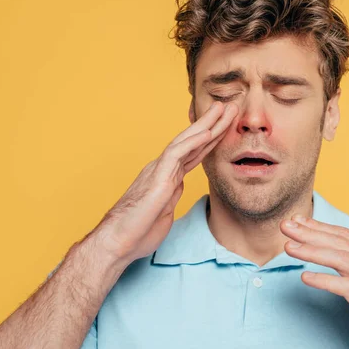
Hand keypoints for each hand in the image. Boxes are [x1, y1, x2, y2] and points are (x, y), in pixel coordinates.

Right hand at [84, 101, 236, 266]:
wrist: (118, 242)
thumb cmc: (138, 230)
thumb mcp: (164, 210)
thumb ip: (172, 195)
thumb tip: (180, 186)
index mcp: (167, 177)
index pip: (193, 153)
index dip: (211, 139)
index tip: (226, 126)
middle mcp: (163, 168)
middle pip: (192, 141)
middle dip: (212, 123)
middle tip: (230, 107)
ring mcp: (160, 171)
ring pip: (186, 141)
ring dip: (206, 124)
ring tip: (222, 109)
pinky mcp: (157, 179)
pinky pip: (176, 154)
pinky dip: (192, 142)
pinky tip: (206, 132)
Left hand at [281, 216, 348, 348]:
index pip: (345, 235)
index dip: (319, 226)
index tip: (296, 220)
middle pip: (340, 243)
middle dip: (310, 233)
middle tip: (285, 226)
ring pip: (341, 260)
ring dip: (313, 251)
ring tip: (289, 248)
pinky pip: (345, 287)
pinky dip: (324, 280)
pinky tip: (305, 277)